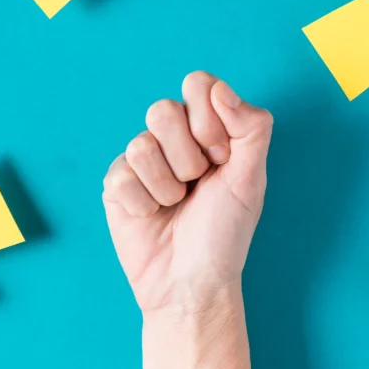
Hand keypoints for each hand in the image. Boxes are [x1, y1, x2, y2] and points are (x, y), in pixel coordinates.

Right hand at [103, 71, 272, 313]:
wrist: (192, 284)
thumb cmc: (225, 233)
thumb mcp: (252, 179)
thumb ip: (251, 127)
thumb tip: (220, 88)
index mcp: (206, 128)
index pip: (197, 85)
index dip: (208, 120)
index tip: (222, 157)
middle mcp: (172, 138)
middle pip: (162, 110)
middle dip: (187, 157)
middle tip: (197, 184)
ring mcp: (141, 160)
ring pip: (141, 145)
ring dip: (166, 187)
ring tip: (175, 206)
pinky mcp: (116, 184)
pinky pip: (121, 176)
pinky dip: (144, 205)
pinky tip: (152, 218)